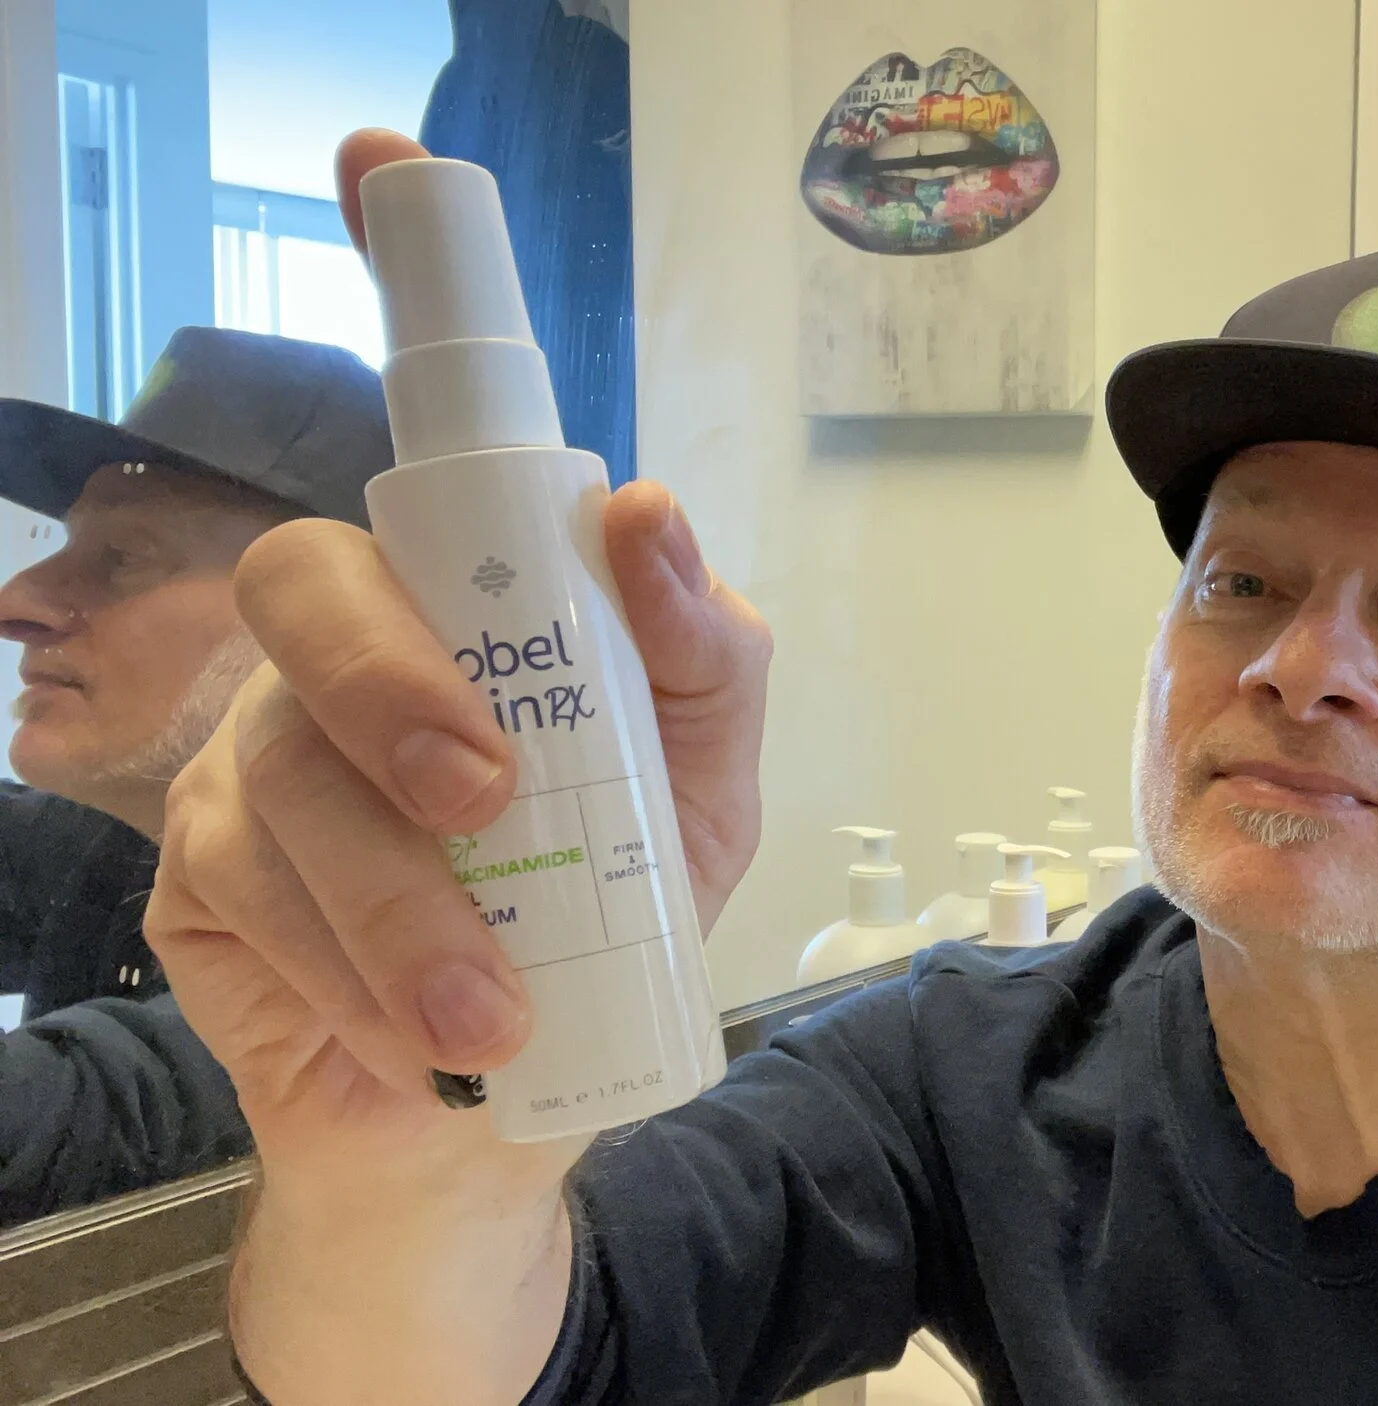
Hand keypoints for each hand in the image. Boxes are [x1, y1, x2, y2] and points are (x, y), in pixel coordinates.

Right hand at [143, 130, 772, 1199]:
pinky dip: (350, 971)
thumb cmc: (612, 914)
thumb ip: (708, 661)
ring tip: (495, 1008)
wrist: (515, 1107)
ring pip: (282, 766)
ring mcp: (263, 750)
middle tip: (487, 792)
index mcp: (486, 602)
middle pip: (312, 579)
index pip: (437, 436)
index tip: (387, 161)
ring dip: (398, 900)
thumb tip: (651, 518)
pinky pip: (246, 890)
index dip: (403, 284)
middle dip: (397, 684)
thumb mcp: (708, 793)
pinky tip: (420, 1036)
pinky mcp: (203, 872)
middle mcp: (362, 646)